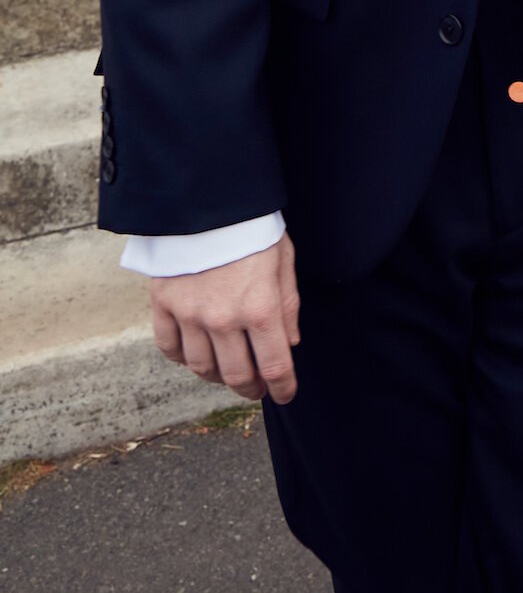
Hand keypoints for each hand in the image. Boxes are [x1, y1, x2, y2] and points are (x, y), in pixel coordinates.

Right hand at [147, 234, 299, 404]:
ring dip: (218, 377)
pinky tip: (196, 353)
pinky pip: (170, 348)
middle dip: (251, 387)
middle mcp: (224, 319)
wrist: (208, 198)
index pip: (275, 366)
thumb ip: (287, 305)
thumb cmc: (251, 227)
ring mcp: (190, 314)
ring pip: (202, 368)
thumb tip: (288, 343)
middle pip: (237, 375)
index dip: (283, 388)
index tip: (285, 395)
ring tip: (228, 370)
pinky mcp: (164, 304)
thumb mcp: (283, 260)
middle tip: (257, 387)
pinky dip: (183, 358)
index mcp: (260, 308)